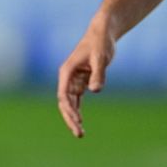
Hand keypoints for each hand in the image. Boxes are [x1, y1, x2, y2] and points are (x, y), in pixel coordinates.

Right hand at [56, 20, 115, 137]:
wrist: (102, 33)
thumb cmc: (100, 43)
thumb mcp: (101, 58)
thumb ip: (98, 74)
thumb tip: (95, 91)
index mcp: (67, 72)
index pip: (63, 95)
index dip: (69, 109)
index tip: (78, 120)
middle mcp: (67, 78)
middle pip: (64, 103)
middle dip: (70, 119)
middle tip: (79, 134)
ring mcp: (73, 81)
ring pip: (70, 104)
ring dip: (73, 118)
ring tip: (80, 133)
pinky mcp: (81, 82)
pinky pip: (77, 100)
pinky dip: (78, 111)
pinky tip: (81, 122)